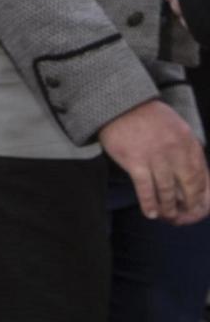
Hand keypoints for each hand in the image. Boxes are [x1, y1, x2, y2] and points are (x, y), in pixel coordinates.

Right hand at [100, 99, 209, 224]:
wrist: (121, 105)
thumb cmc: (149, 118)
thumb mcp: (178, 129)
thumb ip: (188, 150)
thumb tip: (196, 178)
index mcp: (189, 143)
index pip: (202, 176)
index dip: (201, 195)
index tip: (198, 206)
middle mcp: (176, 152)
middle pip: (188, 186)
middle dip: (189, 205)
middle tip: (185, 215)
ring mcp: (155, 157)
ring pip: (167, 191)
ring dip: (168, 208)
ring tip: (168, 216)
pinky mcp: (135, 161)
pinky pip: (145, 188)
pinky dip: (149, 203)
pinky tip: (150, 213)